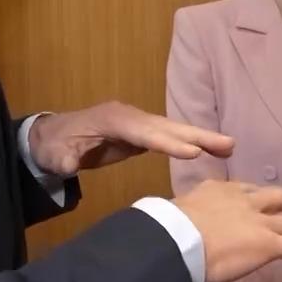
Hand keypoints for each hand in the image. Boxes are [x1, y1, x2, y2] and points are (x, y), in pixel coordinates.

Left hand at [28, 102, 234, 176]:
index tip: (194, 153)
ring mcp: (137, 122)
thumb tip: (68, 166)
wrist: (52, 136)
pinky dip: (189, 142)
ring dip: (201, 138)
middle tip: (229, 144)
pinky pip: (169, 136)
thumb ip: (62, 161)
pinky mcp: (141, 132)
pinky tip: (210, 150)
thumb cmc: (54, 146)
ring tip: (229, 146)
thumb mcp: (53, 155)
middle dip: (197, 135)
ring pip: (172, 130)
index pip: (144, 132)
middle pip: (167, 126)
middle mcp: (130, 116)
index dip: (168, 142)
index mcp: (113, 120)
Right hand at [173, 181, 281, 281]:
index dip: (256, 195)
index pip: (244, 190)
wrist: (178, 241)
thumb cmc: (169, 231)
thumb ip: (186, 219)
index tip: (261, 198)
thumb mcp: (177, 215)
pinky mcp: (269, 244)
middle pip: (274, 198)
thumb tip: (176, 231)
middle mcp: (243, 202)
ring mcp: (259, 223)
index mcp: (218, 191)